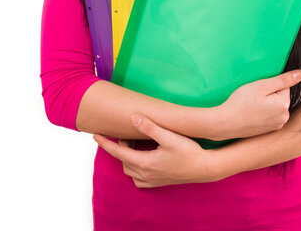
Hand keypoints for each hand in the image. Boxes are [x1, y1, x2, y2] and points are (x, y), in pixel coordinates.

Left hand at [93, 115, 218, 187]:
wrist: (204, 168)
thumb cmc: (188, 151)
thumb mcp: (168, 136)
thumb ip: (149, 127)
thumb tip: (132, 118)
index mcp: (145, 163)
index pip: (118, 153)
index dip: (105, 144)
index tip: (95, 135)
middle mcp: (145, 174)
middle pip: (123, 160)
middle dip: (121, 147)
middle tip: (128, 134)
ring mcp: (152, 180)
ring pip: (130, 170)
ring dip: (128, 157)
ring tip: (135, 143)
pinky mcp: (158, 182)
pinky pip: (138, 178)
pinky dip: (135, 167)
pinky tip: (143, 158)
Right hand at [211, 70, 300, 140]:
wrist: (225, 123)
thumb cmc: (241, 102)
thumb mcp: (261, 86)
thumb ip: (283, 80)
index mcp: (284, 105)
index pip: (283, 86)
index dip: (269, 84)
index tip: (257, 90)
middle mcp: (284, 117)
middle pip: (280, 96)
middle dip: (269, 94)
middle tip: (253, 97)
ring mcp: (277, 125)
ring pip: (275, 105)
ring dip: (266, 103)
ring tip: (251, 105)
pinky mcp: (270, 130)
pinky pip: (270, 115)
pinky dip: (263, 112)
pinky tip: (251, 113)